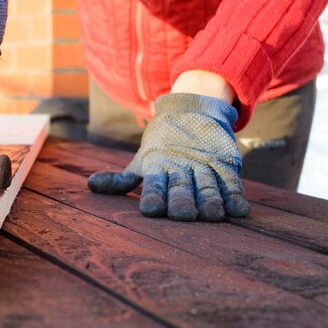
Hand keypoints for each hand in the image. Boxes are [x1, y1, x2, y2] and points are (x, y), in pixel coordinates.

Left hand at [88, 93, 249, 221]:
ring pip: (208, 185)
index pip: (154, 184)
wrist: (192, 110)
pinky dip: (236, 194)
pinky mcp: (225, 162)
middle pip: (182, 187)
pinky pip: (231, 181)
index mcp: (159, 165)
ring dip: (211, 201)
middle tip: (183, 216)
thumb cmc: (161, 146)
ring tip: (212, 216)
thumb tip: (89, 185)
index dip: (153, 196)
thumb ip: (120, 180)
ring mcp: (205, 164)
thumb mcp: (141, 161)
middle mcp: (181, 165)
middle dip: (183, 202)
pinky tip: (238, 210)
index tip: (151, 210)